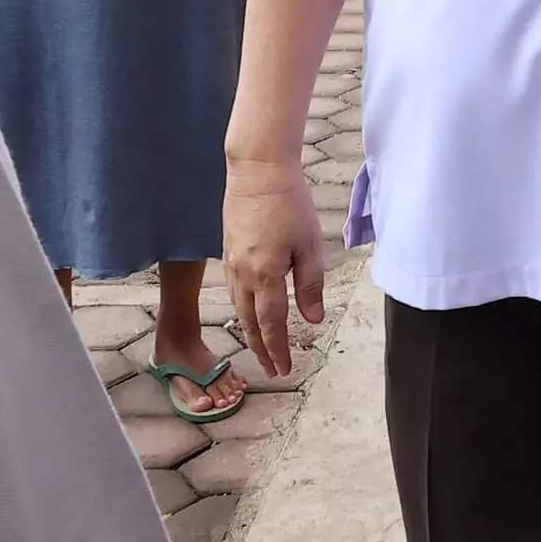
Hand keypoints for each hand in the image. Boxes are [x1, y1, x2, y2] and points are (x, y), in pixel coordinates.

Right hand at [224, 158, 326, 379]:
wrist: (257, 171)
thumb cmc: (289, 204)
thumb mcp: (310, 245)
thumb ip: (310, 285)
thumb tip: (313, 320)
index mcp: (265, 274)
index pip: (272, 324)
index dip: (278, 349)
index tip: (284, 370)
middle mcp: (243, 274)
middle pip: (250, 323)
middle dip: (261, 349)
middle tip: (272, 370)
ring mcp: (231, 263)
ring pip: (238, 308)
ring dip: (250, 332)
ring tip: (262, 349)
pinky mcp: (227, 252)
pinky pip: (232, 291)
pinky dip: (242, 309)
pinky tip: (250, 313)